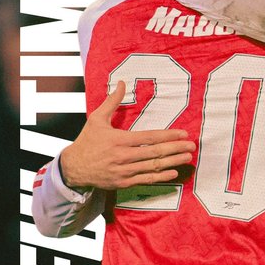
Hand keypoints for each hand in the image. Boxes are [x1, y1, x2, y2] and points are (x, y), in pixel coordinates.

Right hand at [60, 81, 195, 189]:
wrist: (73, 168)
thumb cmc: (87, 141)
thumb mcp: (97, 118)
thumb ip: (112, 101)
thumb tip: (121, 82)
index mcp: (120, 140)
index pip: (149, 137)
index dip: (168, 136)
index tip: (183, 133)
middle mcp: (124, 156)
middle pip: (155, 152)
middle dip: (176, 149)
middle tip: (192, 146)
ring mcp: (124, 171)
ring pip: (153, 167)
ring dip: (173, 162)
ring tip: (187, 158)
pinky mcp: (123, 182)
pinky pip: (146, 180)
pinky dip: (161, 177)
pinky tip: (173, 173)